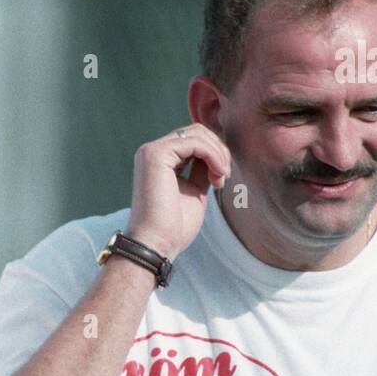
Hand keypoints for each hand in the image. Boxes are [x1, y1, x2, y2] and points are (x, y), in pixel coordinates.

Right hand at [127, 123, 231, 259]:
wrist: (156, 244)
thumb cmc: (174, 227)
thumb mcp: (194, 192)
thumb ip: (201, 171)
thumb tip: (216, 155)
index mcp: (160, 161)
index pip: (193, 141)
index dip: (215, 154)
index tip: (221, 180)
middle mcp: (153, 152)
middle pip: (197, 131)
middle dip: (219, 151)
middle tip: (224, 177)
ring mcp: (152, 151)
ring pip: (198, 134)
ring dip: (218, 154)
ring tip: (221, 178)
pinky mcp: (156, 154)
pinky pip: (195, 143)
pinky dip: (213, 156)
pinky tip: (218, 176)